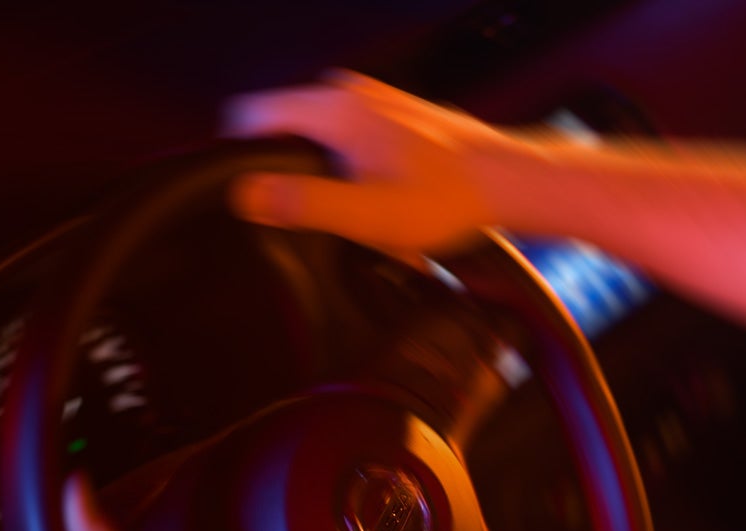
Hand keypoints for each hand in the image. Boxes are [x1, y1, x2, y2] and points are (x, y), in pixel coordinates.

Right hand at [222, 70, 521, 251]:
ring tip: (350, 218)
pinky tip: (377, 206)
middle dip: (284, 174)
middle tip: (306, 219)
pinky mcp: (391, 119)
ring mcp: (372, 102)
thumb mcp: (366, 214)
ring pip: (318, 141)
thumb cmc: (444, 198)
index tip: (246, 195)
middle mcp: (347, 94)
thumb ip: (303, 203)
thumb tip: (244, 195)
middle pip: (283, 130)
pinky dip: (352, 176)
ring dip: (324, 180)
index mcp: (331, 109)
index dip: (238, 155)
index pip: (251, 115)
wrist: (507, 181)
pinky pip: (348, 146)